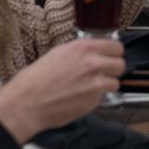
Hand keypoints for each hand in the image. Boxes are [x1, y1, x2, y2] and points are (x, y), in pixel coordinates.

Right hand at [0, 38, 126, 144]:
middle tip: (103, 73)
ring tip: (90, 87)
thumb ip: (81, 52)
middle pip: (120, 64)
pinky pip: (102, 98)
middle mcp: (93, 63)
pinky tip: (79, 97)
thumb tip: (94, 53)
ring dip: (106, 86)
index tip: (111, 57)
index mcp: (83, 48)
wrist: (27, 101)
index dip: (113, 53)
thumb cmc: (37, 79)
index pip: (116, 47)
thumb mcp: (59, 53)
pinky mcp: (93, 101)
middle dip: (113, 70)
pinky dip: (94, 99)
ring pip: (115, 83)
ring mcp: (95, 83)